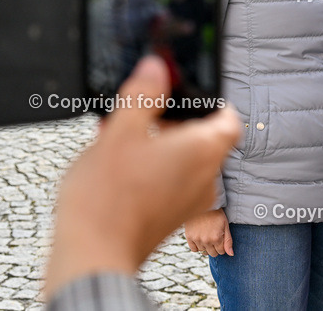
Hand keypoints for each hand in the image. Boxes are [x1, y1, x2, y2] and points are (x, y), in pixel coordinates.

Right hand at [44, 56, 240, 298]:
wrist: (93, 256)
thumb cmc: (109, 197)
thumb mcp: (121, 130)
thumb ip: (143, 94)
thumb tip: (157, 67)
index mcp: (203, 150)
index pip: (229, 118)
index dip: (213, 100)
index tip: (192, 90)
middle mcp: (205, 177)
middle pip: (204, 137)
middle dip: (174, 120)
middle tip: (143, 110)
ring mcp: (189, 202)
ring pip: (185, 160)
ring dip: (160, 143)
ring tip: (123, 135)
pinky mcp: (170, 218)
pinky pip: (171, 181)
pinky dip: (153, 167)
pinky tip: (119, 163)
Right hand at [185, 209, 233, 257]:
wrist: (202, 204)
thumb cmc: (216, 214)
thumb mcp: (225, 225)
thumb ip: (228, 241)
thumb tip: (231, 254)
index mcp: (216, 238)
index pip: (221, 252)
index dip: (222, 246)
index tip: (221, 239)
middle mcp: (206, 241)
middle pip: (212, 253)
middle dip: (215, 248)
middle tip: (214, 238)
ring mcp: (197, 239)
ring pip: (203, 252)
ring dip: (206, 247)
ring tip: (207, 236)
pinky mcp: (189, 237)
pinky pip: (194, 249)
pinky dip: (197, 246)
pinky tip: (200, 239)